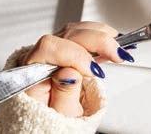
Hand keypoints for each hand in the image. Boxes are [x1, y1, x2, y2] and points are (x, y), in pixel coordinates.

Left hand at [19, 21, 134, 116]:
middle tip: (118, 55)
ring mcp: (53, 49)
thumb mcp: (60, 115)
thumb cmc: (51, 120)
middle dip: (97, 41)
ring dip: (102, 35)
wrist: (49, 121)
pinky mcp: (65, 47)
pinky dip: (100, 35)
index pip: (49, 47)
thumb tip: (69, 72)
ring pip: (77, 29)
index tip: (94, 71)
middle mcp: (39, 55)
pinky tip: (114, 41)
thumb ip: (63, 95)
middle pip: (68, 34)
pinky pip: (82, 33)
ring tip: (120, 49)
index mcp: (30, 71)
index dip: (75, 55)